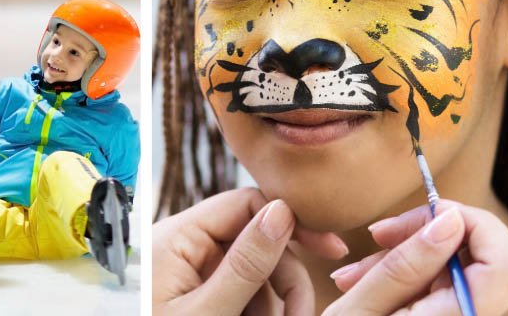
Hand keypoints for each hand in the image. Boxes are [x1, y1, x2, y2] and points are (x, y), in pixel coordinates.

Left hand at [153, 188, 347, 315]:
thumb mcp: (208, 312)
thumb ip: (245, 265)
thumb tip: (282, 212)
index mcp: (176, 236)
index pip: (244, 203)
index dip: (290, 223)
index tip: (332, 250)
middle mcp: (182, 245)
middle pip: (255, 240)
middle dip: (284, 279)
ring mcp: (188, 268)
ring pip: (252, 271)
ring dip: (272, 302)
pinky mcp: (194, 291)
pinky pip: (237, 290)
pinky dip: (255, 310)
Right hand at [325, 201, 507, 314]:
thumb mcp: (359, 311)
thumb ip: (405, 266)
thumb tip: (449, 220)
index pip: (505, 265)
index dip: (473, 226)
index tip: (423, 216)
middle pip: (487, 261)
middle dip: (433, 234)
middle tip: (381, 234)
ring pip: (458, 271)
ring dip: (409, 257)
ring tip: (354, 271)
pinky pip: (441, 288)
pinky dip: (407, 276)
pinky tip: (366, 282)